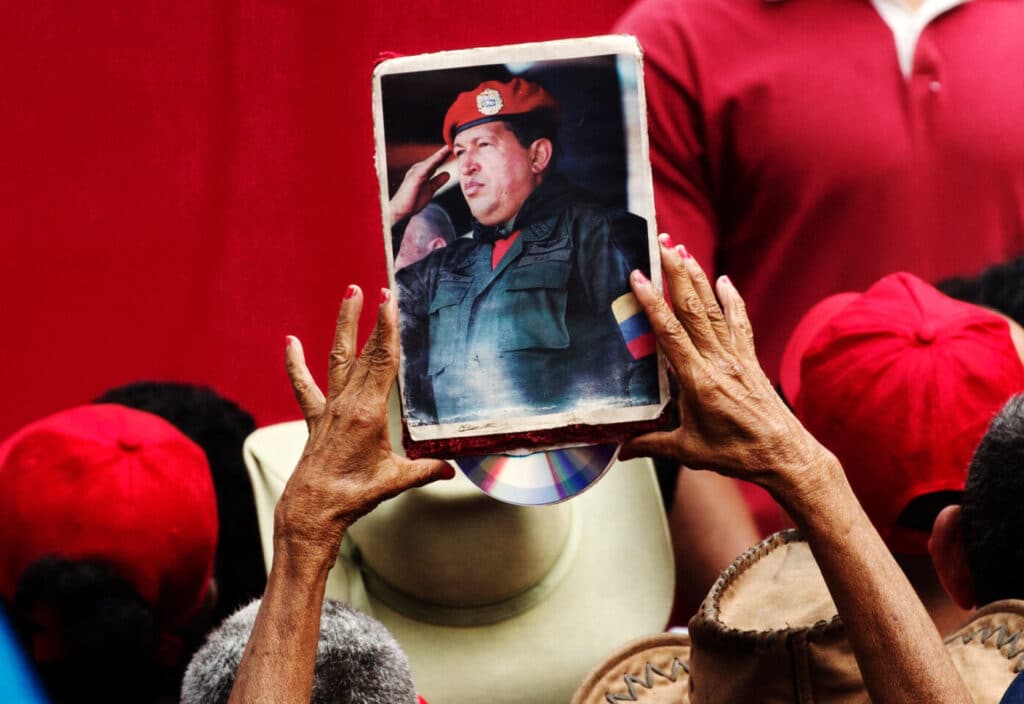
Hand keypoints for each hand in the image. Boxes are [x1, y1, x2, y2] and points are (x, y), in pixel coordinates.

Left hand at [274, 286, 453, 574]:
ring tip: (348, 294)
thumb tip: (453, 468)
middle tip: (377, 290)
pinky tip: (290, 342)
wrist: (313, 509)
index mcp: (369, 412)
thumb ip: (426, 470)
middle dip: (371, 319)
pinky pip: (304, 385)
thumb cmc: (355, 495)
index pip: (383, 361)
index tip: (389, 300)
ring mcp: (329, 408)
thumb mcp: (396, 481)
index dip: (387, 329)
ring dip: (343, 326)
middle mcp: (347, 403)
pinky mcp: (316, 418)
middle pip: (363, 352)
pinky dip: (296, 364)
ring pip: (336, 358)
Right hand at [389, 146, 451, 222]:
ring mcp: (416, 171)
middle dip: (445, 151)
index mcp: (423, 171)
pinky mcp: (415, 176)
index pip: (436, 162)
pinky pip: (427, 167)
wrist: (400, 211)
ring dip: (441, 153)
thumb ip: (437, 181)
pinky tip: (441, 155)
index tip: (455, 148)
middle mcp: (419, 168)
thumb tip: (447, 173)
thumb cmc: (413, 200)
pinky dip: (435, 160)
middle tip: (455, 141)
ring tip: (450, 146)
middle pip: (435, 159)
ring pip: (432, 161)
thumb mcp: (430, 189)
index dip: (446, 155)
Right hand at [621, 235, 832, 498]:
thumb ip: (652, 445)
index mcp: (699, 381)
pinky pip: (739, 322)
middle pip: (693, 308)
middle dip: (676, 272)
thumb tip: (620, 451)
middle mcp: (719, 361)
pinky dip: (731, 299)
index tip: (638, 276)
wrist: (786, 456)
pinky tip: (724, 280)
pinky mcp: (750, 360)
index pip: (670, 333)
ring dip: (697, 277)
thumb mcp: (689, 452)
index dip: (653, 303)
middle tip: (661, 243)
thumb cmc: (739, 455)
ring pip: (714, 309)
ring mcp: (737, 357)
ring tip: (682, 250)